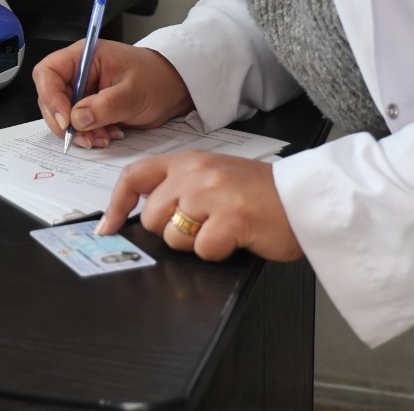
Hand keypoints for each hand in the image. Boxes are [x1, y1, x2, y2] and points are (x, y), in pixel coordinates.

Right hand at [32, 40, 193, 148]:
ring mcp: (83, 91)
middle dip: (65, 122)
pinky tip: (109, 135)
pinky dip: (90, 135)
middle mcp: (78, 73)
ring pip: (63, 116)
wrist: (173, 89)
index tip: (66, 120)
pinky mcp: (89, 108)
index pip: (48, 72)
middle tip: (85, 137)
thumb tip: (77, 119)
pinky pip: (78, 125)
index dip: (50, 97)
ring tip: (103, 137)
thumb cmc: (156, 79)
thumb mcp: (133, 93)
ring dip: (79, 132)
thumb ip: (104, 106)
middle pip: (50, 98)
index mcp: (84, 56)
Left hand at [95, 152, 302, 262]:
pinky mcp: (231, 218)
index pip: (136, 176)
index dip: (117, 204)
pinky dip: (219, 252)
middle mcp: (196, 173)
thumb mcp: (215, 177)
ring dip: (197, 243)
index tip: (108, 226)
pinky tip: (238, 237)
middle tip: (204, 226)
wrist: (305, 198)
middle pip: (153, 217)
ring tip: (224, 228)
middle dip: (172, 232)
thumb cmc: (262, 194)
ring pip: (175, 236)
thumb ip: (182, 186)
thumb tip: (147, 214)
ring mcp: (213, 194)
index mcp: (189, 161)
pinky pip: (203, 250)